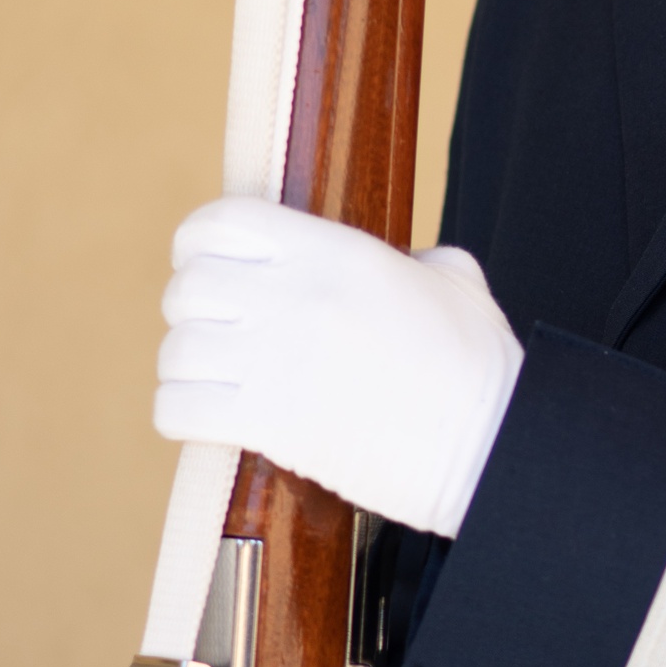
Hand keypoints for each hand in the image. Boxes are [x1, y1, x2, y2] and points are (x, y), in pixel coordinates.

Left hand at [154, 198, 523, 538]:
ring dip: (186, 368)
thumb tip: (415, 264)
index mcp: (336, 253)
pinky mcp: (270, 421)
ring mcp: (278, 358)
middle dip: (191, 312)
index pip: (221, 221)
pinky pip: (178, 408)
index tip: (207, 265)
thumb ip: (422, 261)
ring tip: (212, 382)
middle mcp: (296, 296)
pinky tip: (207, 420)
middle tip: (216, 335)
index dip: (199, 243)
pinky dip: (180, 415)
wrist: (489, 444)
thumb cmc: (480, 370)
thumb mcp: (458, 285)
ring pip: (176, 349)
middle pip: (187, 286)